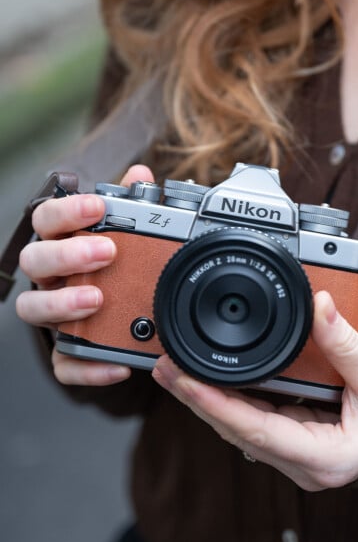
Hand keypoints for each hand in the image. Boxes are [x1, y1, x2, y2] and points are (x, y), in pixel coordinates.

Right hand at [16, 164, 154, 386]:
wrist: (132, 318)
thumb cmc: (118, 268)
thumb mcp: (129, 235)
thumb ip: (131, 206)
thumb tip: (140, 175)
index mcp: (63, 244)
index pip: (47, 219)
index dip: (67, 211)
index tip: (96, 207)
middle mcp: (51, 277)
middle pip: (34, 260)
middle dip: (66, 254)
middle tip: (105, 252)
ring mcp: (53, 314)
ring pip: (32, 307)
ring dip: (61, 302)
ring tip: (96, 300)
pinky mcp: (64, 351)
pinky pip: (63, 363)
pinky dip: (86, 367)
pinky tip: (116, 364)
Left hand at [152, 291, 357, 489]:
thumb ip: (347, 343)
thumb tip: (322, 303)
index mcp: (322, 457)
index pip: (255, 431)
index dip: (215, 404)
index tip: (183, 379)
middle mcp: (302, 464)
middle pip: (236, 432)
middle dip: (196, 400)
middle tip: (163, 368)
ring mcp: (295, 457)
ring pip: (239, 429)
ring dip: (206, 400)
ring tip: (173, 371)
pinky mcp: (293, 444)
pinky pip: (252, 423)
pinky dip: (227, 401)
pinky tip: (206, 382)